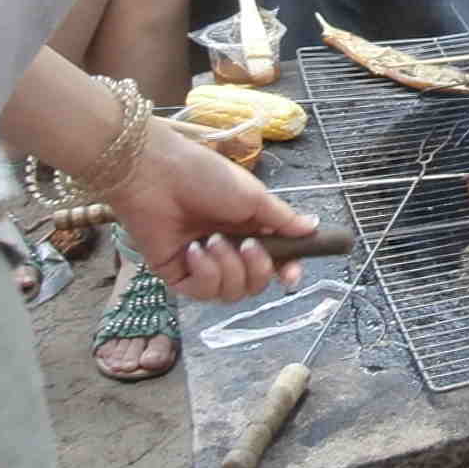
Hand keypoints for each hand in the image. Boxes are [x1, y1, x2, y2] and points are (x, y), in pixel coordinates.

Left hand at [105, 124, 318, 300]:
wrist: (156, 176)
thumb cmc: (205, 177)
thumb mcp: (254, 195)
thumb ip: (282, 219)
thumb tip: (312, 228)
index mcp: (249, 226)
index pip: (276, 259)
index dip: (286, 270)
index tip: (291, 276)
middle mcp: (229, 247)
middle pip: (255, 282)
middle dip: (257, 269)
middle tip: (247, 245)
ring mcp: (203, 263)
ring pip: (231, 292)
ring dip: (228, 268)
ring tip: (212, 240)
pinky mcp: (177, 274)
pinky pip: (203, 291)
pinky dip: (204, 273)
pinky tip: (194, 250)